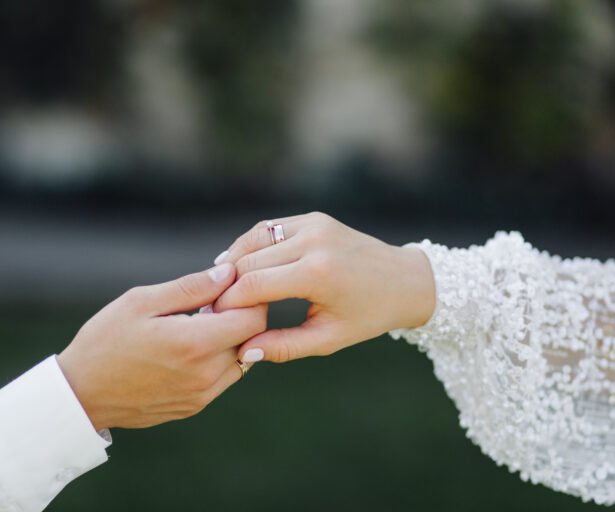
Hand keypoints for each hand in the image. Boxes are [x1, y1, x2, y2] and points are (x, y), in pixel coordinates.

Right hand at [56, 263, 265, 429]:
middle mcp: (206, 374)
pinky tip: (188, 348)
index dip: (249, 297)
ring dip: (230, 339)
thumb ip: (191, 287)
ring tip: (197, 326)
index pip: (254, 318)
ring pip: (242, 359)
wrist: (80, 394)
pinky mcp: (194, 406)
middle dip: (239, 315)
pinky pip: (223, 378)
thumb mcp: (142, 301)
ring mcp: (202, 395)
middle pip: (252, 338)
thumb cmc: (105, 341)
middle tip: (210, 303)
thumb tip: (228, 273)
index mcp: (195, 344)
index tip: (228, 286)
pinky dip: (218, 359)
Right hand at [213, 212, 434, 362]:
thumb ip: (283, 347)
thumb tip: (243, 353)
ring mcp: (314, 224)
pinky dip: (250, 244)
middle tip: (210, 306)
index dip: (227, 303)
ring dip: (232, 260)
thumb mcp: (328, 339)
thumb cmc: (368, 316)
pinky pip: (270, 228)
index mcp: (319, 274)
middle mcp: (314, 242)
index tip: (212, 320)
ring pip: (254, 238)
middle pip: (248, 260)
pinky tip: (238, 264)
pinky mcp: (314, 217)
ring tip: (218, 285)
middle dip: (225, 284)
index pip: (253, 285)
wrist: (404, 281)